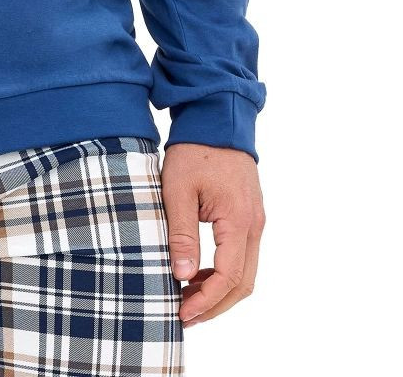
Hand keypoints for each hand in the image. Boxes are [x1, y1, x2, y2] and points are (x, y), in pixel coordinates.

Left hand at [161, 143, 264, 326]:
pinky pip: (242, 254)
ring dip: (219, 291)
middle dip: (215, 305)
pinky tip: (198, 274)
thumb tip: (183, 275)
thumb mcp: (178, 189)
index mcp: (239, 220)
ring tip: (187, 299)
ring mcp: (255, 220)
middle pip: (242, 283)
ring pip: (245, 271)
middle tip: (184, 315)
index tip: (181, 313)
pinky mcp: (249, 215)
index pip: (229, 277)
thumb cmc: (195, 149)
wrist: (216, 117)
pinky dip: (223, 272)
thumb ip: (182, 233)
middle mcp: (254, 224)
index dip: (206, 301)